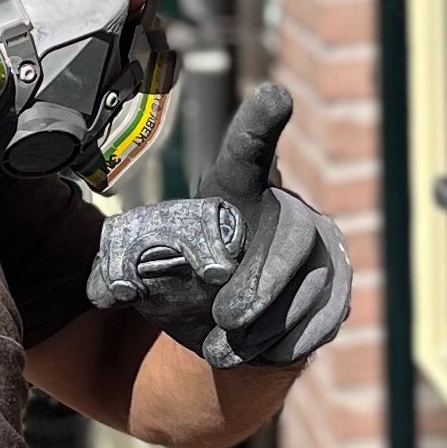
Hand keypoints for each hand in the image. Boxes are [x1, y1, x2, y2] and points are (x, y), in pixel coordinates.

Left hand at [86, 86, 353, 372]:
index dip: (260, 125)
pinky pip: (326, 314)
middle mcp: (288, 210)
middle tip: (225, 320)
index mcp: (237, 193)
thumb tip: (105, 289)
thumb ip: (124, 275)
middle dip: (259, 284)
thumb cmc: (187, 286)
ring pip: (311, 283)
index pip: (248, 153)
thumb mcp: (150, 276)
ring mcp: (322, 249)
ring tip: (229, 346)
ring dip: (267, 324)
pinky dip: (290, 340)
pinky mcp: (341, 288)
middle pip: (291, 236)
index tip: (275, 97)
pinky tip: (259, 350)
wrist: (229, 332)